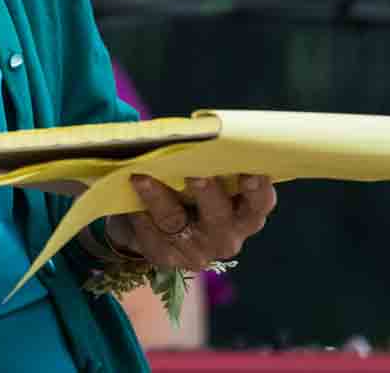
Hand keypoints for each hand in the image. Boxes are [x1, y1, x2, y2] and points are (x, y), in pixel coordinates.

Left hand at [105, 173, 276, 270]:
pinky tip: (130, 197)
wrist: (151, 223)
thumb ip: (205, 162)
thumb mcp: (201, 176)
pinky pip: (151, 232)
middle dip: (207, 193)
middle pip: (219, 215)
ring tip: (142, 178)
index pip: (259, 203)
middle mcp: (226, 236)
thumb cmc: (185, 189)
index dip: (258, 189)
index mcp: (245, 213)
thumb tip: (191, 133)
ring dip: (159, 198)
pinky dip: (138, 212)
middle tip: (196, 173)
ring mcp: (197, 250)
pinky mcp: (167, 256)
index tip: (250, 172)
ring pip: (177, 221)